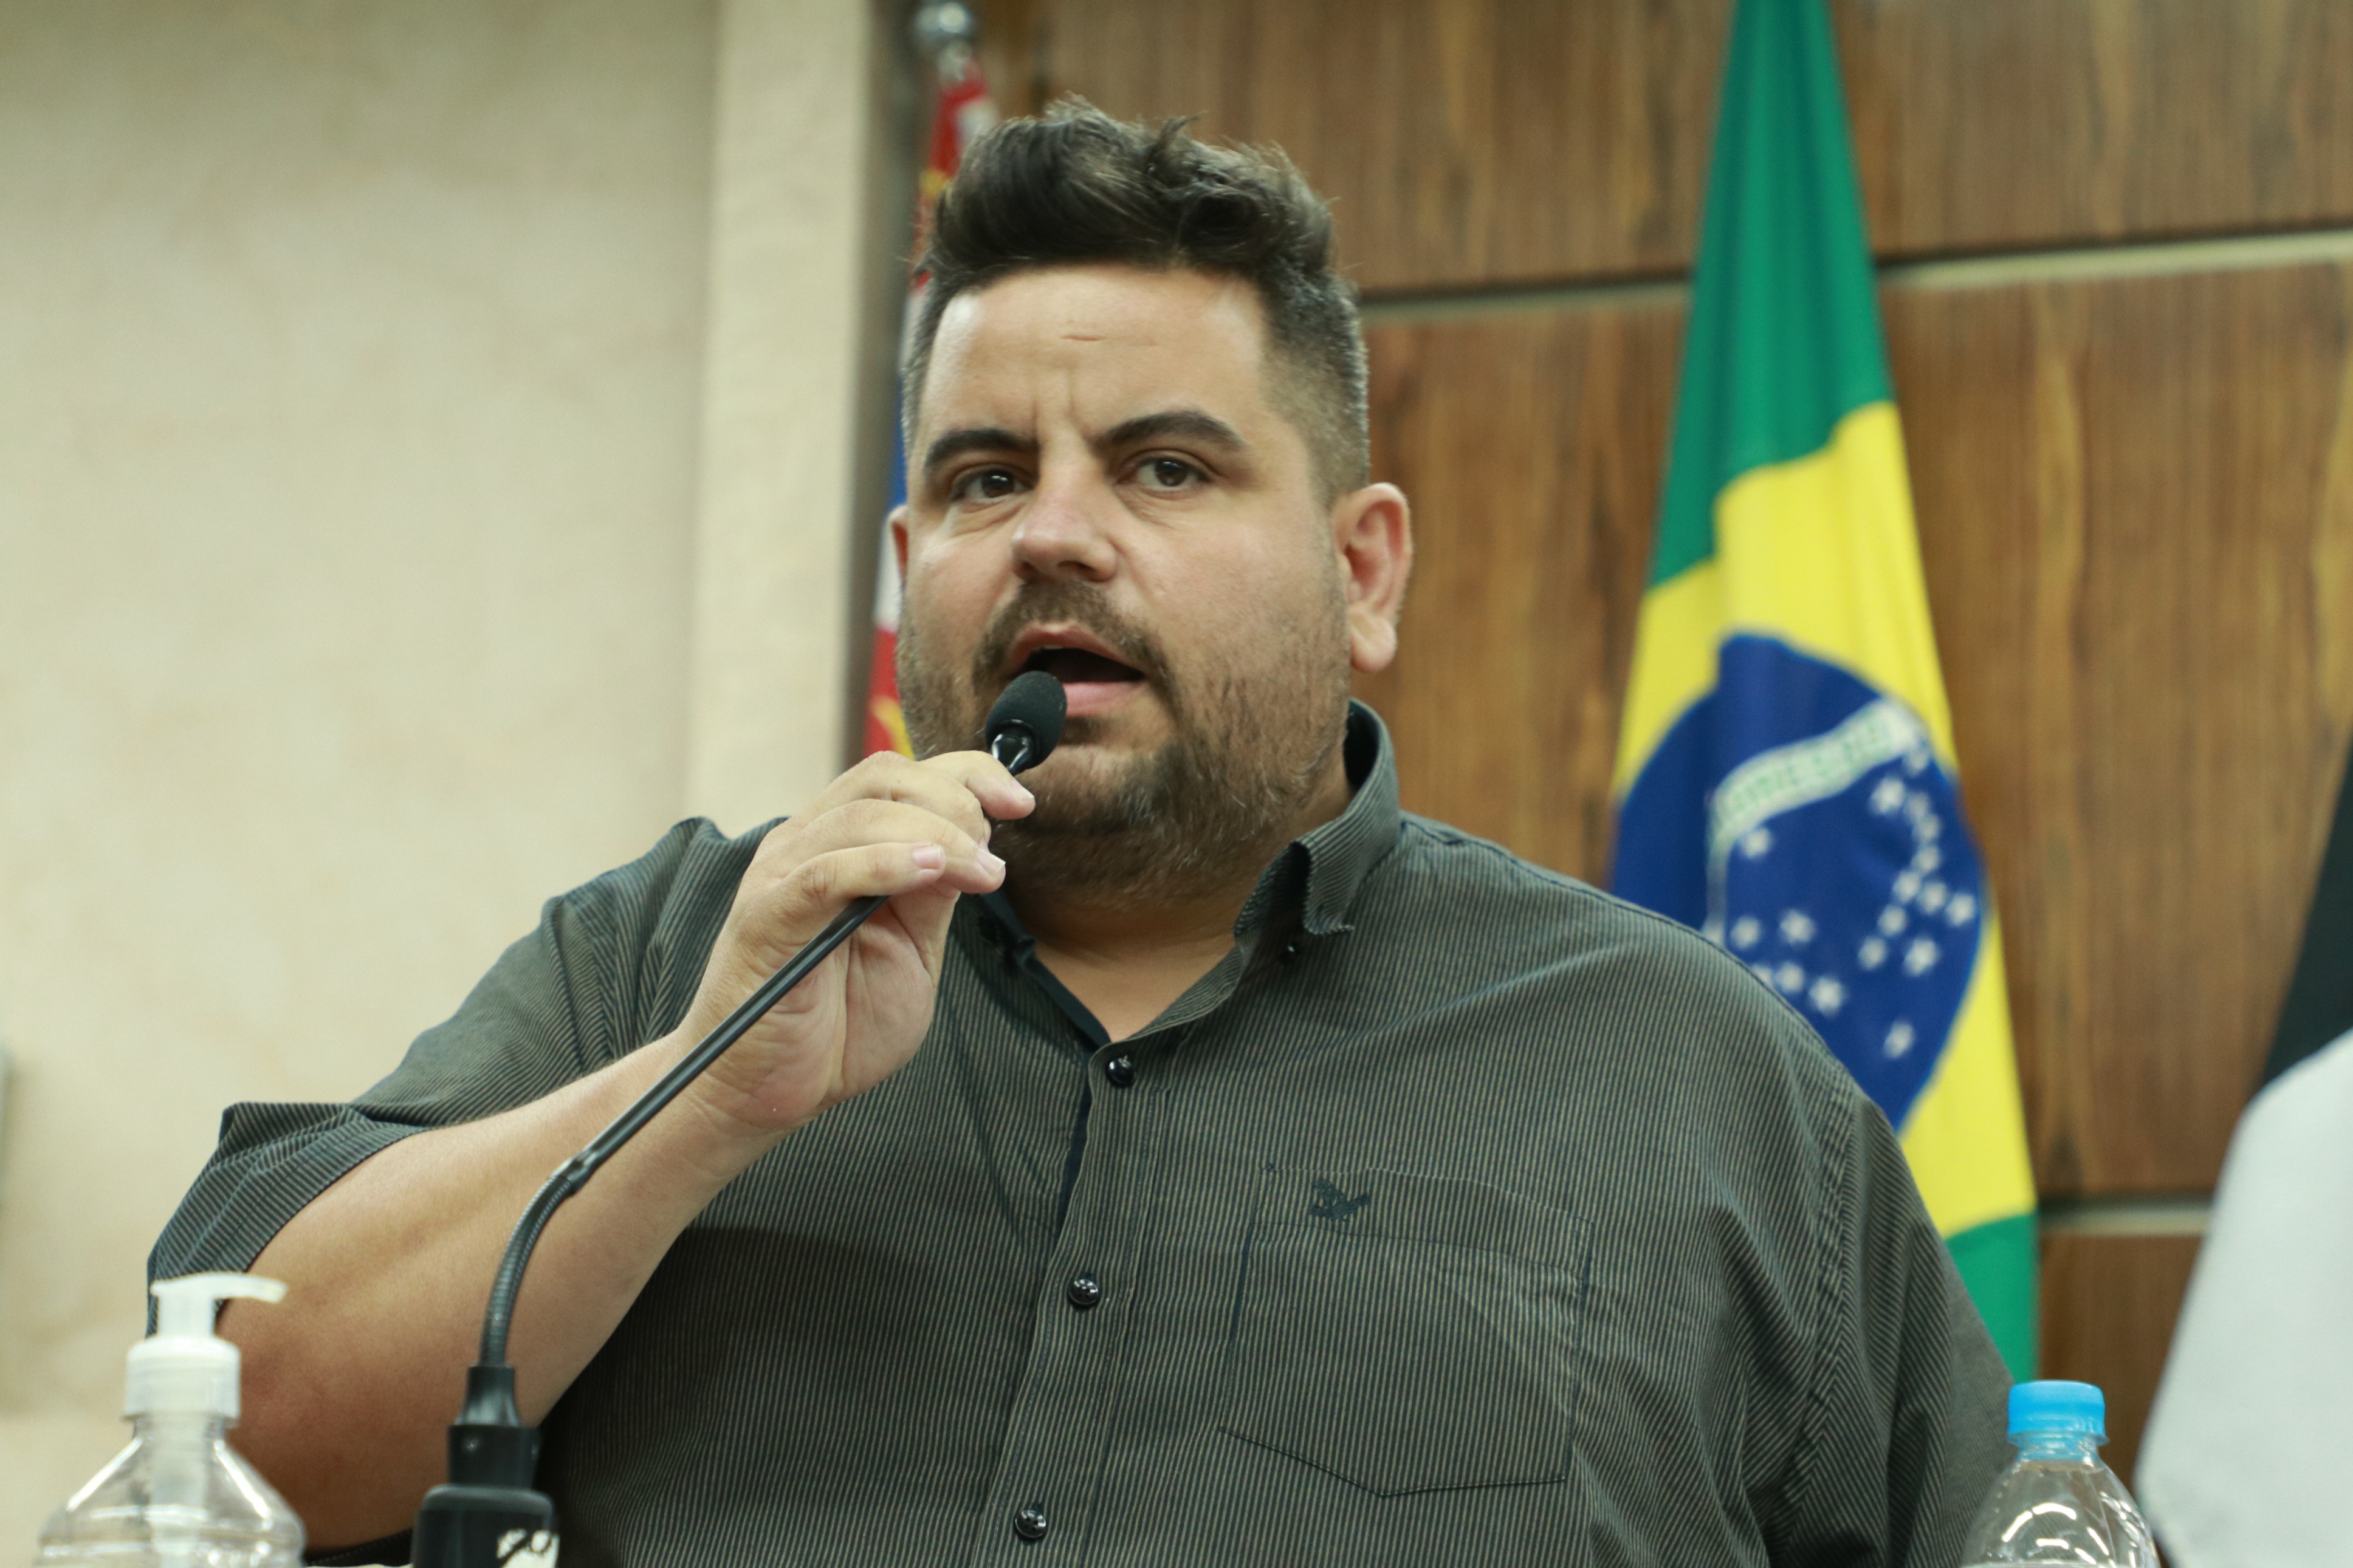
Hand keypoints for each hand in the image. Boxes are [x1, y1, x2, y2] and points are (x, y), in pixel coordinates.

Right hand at [668, 750, 1033, 1147]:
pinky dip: (883, 863)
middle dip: (955, 803)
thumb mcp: (912, 950)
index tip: (1020, 802)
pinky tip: (929, 871)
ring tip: (980, 873)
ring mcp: (779, 876)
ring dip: (937, 836)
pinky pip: (825, 873)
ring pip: (861, 817)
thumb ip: (935, 896)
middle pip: (885, 780)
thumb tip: (975, 843)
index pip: (902, 777)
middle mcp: (805, 845)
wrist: (766, 1090)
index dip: (967, 773)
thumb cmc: (836, 1024)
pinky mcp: (765, 917)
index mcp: (839, 845)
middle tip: (992, 859)